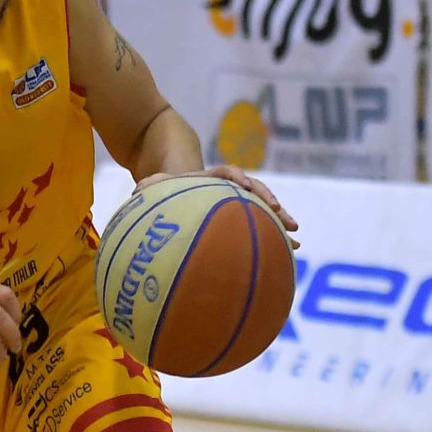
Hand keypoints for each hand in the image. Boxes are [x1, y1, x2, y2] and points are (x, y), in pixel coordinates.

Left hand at [138, 166, 299, 247]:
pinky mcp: (239, 217)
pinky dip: (271, 240)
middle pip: (256, 194)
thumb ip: (150, 185)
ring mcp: (238, 202)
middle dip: (271, 206)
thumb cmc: (166, 185)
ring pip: (263, 212)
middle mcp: (230, 188)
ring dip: (279, 226)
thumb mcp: (156, 183)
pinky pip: (258, 228)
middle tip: (287, 221)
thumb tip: (136, 192)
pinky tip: (284, 258)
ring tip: (295, 243)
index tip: (245, 185)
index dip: (237, 178)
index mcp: (212, 178)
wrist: (178, 182)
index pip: (227, 173)